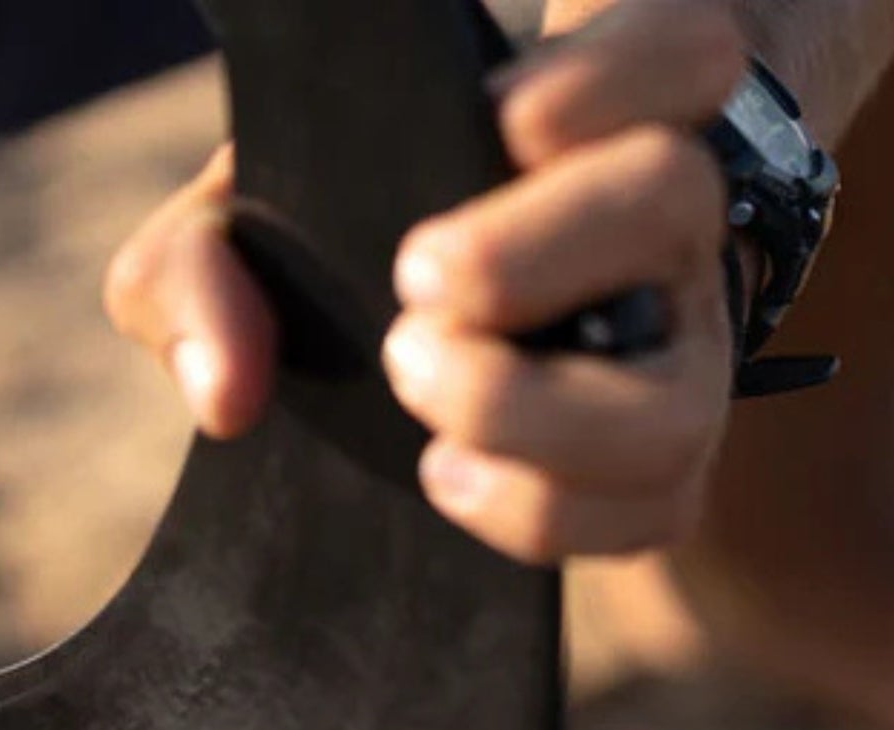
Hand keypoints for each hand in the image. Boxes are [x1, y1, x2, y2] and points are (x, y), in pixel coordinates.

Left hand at [103, 0, 744, 561]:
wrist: (441, 351)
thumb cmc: (361, 244)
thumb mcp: (267, 210)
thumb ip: (206, 258)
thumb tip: (228, 390)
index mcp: (605, 112)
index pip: (687, 50)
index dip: (615, 76)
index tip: (505, 121)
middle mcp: (670, 232)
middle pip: (674, 200)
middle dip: (539, 250)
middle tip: (417, 284)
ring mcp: (687, 359)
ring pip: (679, 403)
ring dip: (535, 414)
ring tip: (419, 387)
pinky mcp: (670, 472)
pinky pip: (655, 516)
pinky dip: (543, 515)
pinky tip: (450, 479)